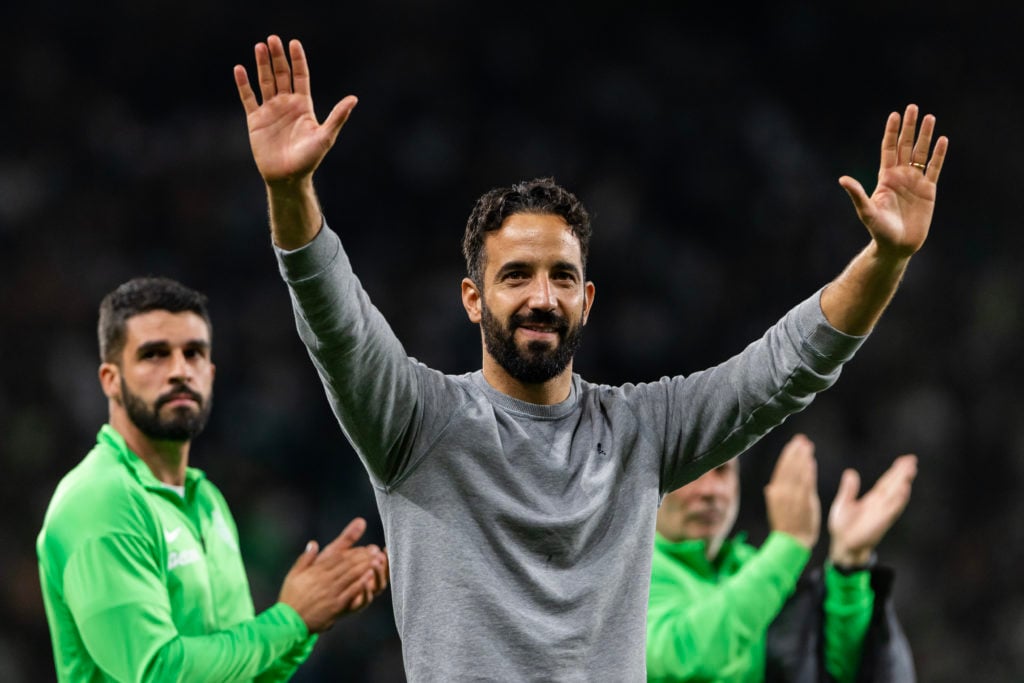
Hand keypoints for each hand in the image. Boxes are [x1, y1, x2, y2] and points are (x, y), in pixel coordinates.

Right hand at [234, 35, 356, 186]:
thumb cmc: (309, 159)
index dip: (297, 60)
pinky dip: (244, 84)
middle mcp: (286, 104)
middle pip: (281, 75)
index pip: (300, 76)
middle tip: (273, 39)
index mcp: (303, 105)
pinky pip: (248, 98)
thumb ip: (337, 116)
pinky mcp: (256, 120)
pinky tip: (240, 69)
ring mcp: (270, 111)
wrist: (287, 178)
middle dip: (277, 57)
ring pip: (265, 82)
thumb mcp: (326, 136)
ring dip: (262, 65)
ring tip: (259, 47)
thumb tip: (353, 98)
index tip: (294, 43)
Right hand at [278, 517, 386, 632]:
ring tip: (377, 560)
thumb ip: (305, 559)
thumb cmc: (291, 598)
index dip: (354, 551)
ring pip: (351, 576)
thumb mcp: (293, 575)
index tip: (365, 547)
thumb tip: (313, 543)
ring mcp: (330, 593)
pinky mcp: (335, 606)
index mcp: (315, 571)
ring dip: (365, 567)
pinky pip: (350, 592)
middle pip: (347, 565)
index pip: (338, 557)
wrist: (288, 623)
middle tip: (375, 551)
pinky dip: (361, 584)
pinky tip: (370, 577)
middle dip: (363, 556)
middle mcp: (324, 580)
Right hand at [764, 434, 819, 549]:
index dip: (787, 455)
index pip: (781, 469)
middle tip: (801, 439)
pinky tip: (811, 461)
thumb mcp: (775, 510)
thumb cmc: (786, 527)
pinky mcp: (804, 501)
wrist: (792, 542)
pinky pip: (805, 482)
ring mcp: (792, 496)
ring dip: (802, 457)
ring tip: (807, 445)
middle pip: (788, 467)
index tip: (794, 443)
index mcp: (774, 492)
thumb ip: (776, 496)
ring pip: (797, 472)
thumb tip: (770, 487)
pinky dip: (807, 471)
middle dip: (795, 451)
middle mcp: (781, 491)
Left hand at [828, 454, 916, 566]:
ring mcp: (882, 512)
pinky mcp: (881, 521)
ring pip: (896, 494)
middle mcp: (880, 504)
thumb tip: (851, 472)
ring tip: (911, 469)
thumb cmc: (843, 526)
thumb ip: (849, 489)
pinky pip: (892, 508)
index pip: (887, 482)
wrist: (843, 545)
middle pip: (894, 485)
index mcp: (873, 499)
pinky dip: (899, 498)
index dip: (895, 471)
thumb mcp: (843, 503)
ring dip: (904, 482)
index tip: (905, 459)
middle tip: (913, 459)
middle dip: (903, 472)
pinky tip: (905, 488)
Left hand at [839, 104, 948, 258]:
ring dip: (925, 136)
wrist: (897, 246)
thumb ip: (857, 194)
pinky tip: (943, 140)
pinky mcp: (929, 191)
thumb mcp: (866, 211)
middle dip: (909, 127)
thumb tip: (842, 179)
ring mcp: (915, 182)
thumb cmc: (878, 230)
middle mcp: (900, 176)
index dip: (891, 132)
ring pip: (921, 154)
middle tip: (913, 107)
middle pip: (905, 146)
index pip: (888, 149)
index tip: (894, 114)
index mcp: (885, 178)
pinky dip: (939, 155)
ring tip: (930, 117)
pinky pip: (934, 169)